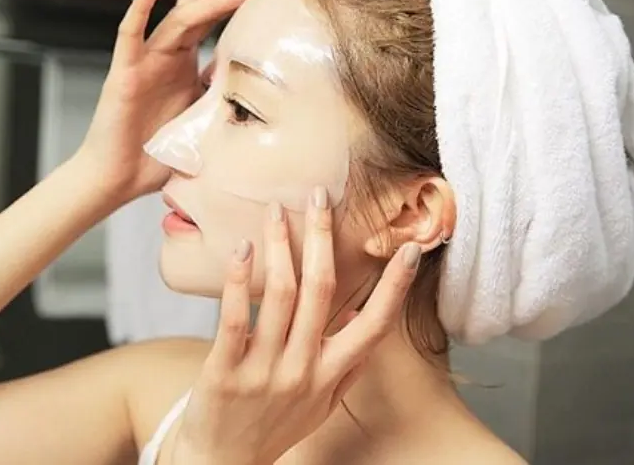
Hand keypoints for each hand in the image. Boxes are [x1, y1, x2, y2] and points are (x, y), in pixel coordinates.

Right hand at [76, 0, 275, 207]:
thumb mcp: (202, 121)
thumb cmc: (157, 154)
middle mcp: (167, 56)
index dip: (237, 2)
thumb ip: (220, 97)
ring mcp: (145, 61)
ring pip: (177, 19)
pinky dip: (139, 8)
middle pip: (197, 8)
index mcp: (185, 65)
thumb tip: (252, 79)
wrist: (119, 178)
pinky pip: (130, 35)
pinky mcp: (125, 73)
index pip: (214, 24)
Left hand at [169, 190, 420, 464]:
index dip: (394, 285)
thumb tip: (363, 316)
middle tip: (320, 195)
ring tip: (276, 211)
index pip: (374, 324)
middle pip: (322, 291)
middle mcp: (305, 370)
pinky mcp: (225, 373)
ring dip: (281, 246)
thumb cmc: (276, 424)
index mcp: (332, 373)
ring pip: (281, 296)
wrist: (223, 462)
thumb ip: (346, 363)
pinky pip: (234, 319)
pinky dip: (239, 280)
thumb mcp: (323, 402)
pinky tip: (242, 249)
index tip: (410, 247)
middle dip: (323, 237)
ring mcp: (264, 372)